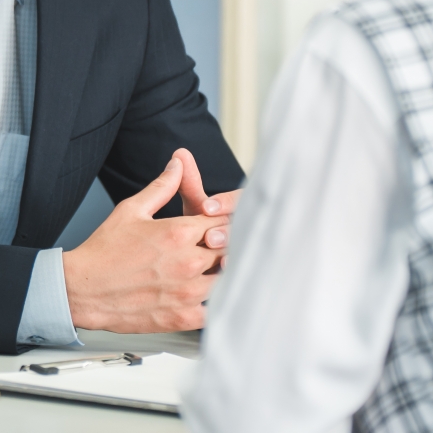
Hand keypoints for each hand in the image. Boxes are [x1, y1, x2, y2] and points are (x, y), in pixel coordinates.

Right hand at [62, 150, 221, 332]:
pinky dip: (213, 303)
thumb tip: (177, 164)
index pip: (222, 221)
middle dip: (223, 247)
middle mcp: (188, 262)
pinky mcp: (183, 317)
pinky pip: (216, 310)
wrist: (83, 289)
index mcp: (179, 232)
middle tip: (211, 248)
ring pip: (226, 279)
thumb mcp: (131, 210)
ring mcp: (188, 292)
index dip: (221, 222)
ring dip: (219, 273)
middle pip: (229, 250)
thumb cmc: (104, 251)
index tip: (214, 226)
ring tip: (205, 271)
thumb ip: (161, 187)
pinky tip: (200, 296)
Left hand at [176, 150, 242, 264]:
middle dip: (227, 232)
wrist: (215, 264)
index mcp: (238, 208)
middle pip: (244, 227)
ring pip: (247, 251)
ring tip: (218, 259)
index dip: (224, 204)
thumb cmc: (204, 229)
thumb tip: (179, 152)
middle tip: (209, 237)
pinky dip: (238, 274)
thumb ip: (190, 184)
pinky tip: (226, 279)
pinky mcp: (250, 271)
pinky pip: (248, 273)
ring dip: (233, 255)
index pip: (238, 201)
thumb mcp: (197, 207)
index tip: (206, 207)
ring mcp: (252, 249)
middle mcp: (249, 226)